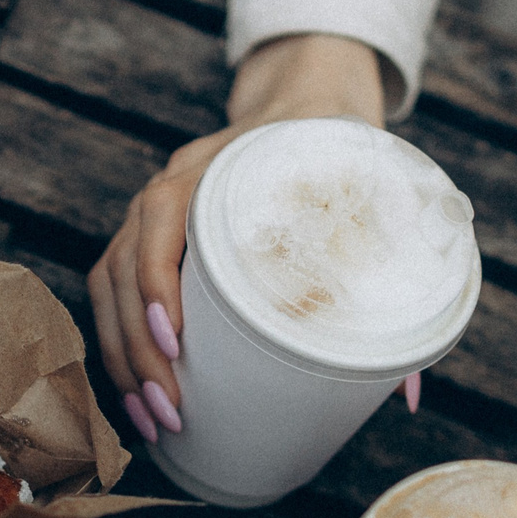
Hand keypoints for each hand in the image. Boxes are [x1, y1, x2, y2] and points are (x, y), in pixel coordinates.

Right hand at [88, 33, 384, 444]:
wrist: (305, 99)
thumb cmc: (337, 151)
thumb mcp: (366, 193)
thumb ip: (386, 277)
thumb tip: (408, 393)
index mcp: (213, 166)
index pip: (161, 220)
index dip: (158, 284)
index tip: (177, 344)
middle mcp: (166, 187)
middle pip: (123, 270)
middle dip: (138, 350)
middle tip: (170, 412)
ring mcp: (149, 214)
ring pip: (108, 287)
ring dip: (122, 358)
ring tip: (150, 418)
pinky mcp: (146, 238)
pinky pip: (112, 292)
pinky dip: (118, 343)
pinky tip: (136, 391)